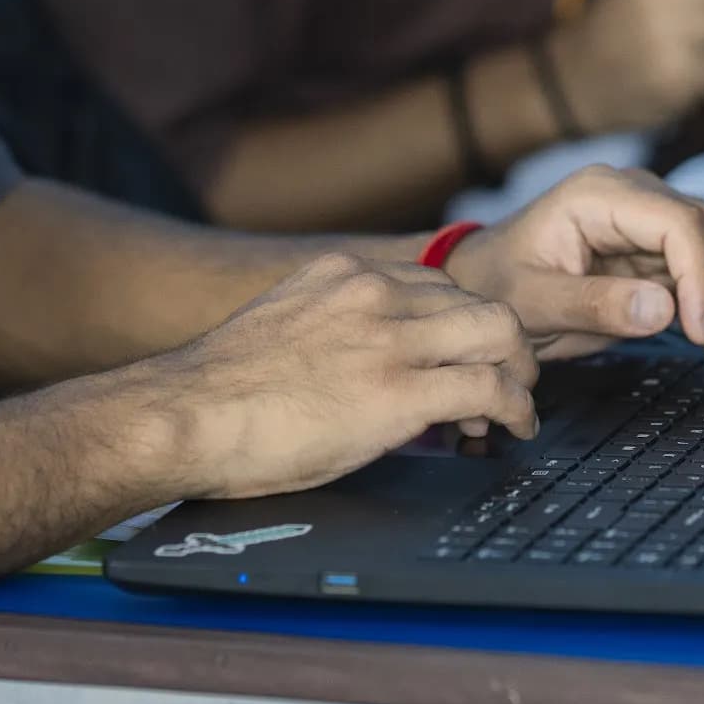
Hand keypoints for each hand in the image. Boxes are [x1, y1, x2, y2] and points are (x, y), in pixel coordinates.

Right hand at [148, 254, 538, 498]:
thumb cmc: (220, 390)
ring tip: (516, 409)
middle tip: (508, 384)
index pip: (438, 284)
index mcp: (344, 274)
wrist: (184, 416)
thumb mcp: (284, 328)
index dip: (462, 327)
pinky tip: (513, 429)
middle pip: (480, 302)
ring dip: (520, 374)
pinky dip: (516, 408)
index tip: (464, 358)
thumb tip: (361, 362)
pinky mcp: (398, 393)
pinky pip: (489, 388)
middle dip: (505, 347)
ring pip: (500, 333)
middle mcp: (374, 292)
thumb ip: (333, 327)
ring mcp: (389, 339)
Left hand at [443, 165, 703, 367]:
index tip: (702, 330)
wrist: (487, 280)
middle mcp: (638, 196)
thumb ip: (593, 304)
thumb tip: (666, 310)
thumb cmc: (499, 282)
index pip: (680, 221)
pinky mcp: (667, 250)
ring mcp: (656, 220)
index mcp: (600, 195)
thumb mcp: (532, 302)